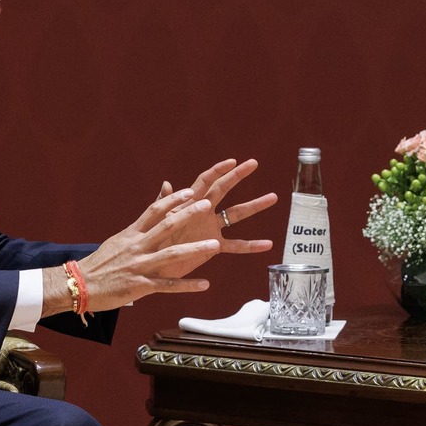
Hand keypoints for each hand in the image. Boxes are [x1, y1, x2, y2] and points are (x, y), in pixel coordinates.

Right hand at [55, 187, 222, 311]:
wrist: (80, 285)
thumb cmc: (102, 262)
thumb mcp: (120, 239)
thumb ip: (139, 225)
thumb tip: (150, 210)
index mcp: (132, 234)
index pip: (154, 211)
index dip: (173, 200)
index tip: (190, 192)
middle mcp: (137, 247)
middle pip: (166, 227)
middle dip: (187, 215)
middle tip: (207, 205)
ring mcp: (140, 266)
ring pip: (171, 255)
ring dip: (195, 249)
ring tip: (215, 245)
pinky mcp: (141, 286)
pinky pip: (168, 286)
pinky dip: (187, 285)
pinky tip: (205, 284)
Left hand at [150, 158, 278, 280]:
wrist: (153, 264)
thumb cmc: (152, 240)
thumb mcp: (156, 220)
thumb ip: (162, 203)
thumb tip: (166, 183)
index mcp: (188, 203)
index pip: (205, 181)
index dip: (218, 170)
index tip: (233, 161)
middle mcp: (203, 211)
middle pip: (224, 189)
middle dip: (238, 176)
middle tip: (254, 163)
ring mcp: (210, 228)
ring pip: (236, 214)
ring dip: (254, 206)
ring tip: (273, 197)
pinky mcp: (214, 246)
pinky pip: (235, 245)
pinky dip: (251, 245)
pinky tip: (267, 244)